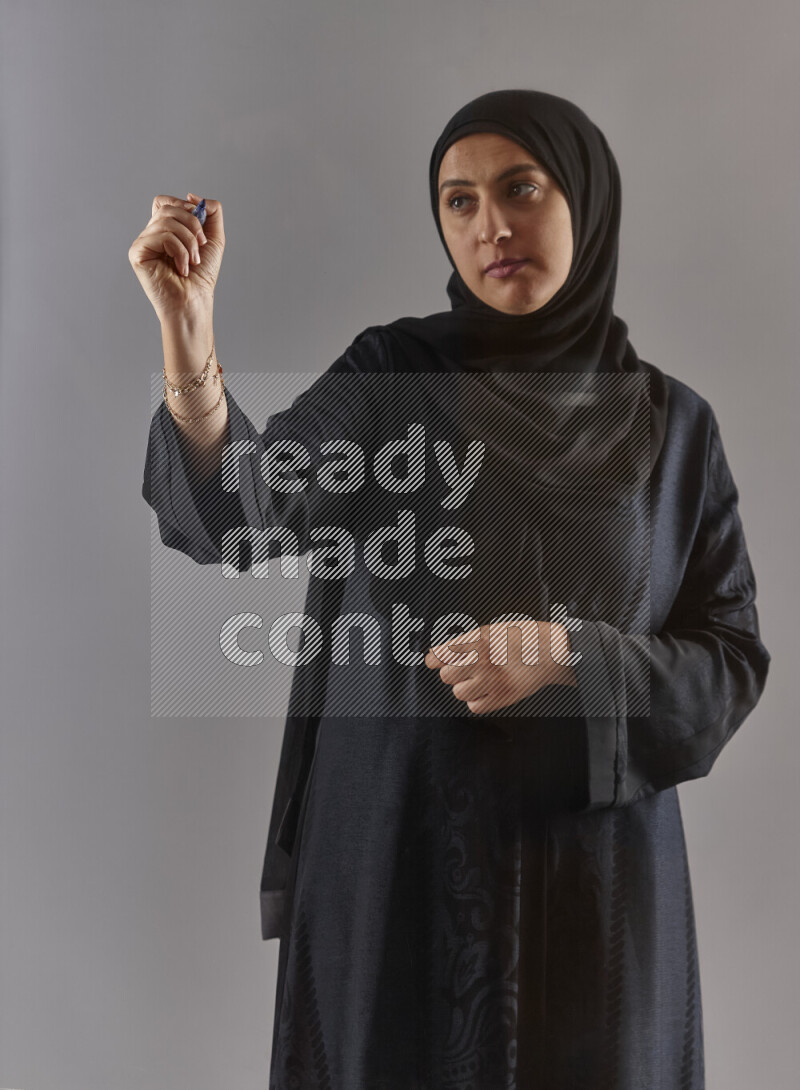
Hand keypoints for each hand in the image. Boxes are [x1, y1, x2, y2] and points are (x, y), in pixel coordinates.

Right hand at [128, 192, 224, 322]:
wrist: (195, 301)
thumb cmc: (202, 276)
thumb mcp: (214, 238)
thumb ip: (211, 212)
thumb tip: (192, 196)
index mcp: (165, 230)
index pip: (165, 202)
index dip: (183, 207)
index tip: (199, 226)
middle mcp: (151, 234)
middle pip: (167, 207)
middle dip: (192, 225)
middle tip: (200, 247)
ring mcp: (143, 243)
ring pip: (166, 220)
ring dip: (188, 241)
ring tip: (192, 261)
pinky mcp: (137, 252)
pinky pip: (161, 235)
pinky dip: (179, 251)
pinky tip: (181, 268)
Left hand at [424, 619, 576, 713]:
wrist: (550, 651)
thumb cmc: (522, 638)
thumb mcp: (490, 630)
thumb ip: (463, 641)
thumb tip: (436, 653)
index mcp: (478, 641)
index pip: (441, 654)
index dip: (435, 659)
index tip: (434, 661)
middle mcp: (482, 661)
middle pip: (446, 676)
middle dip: (452, 672)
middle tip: (466, 668)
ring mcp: (492, 681)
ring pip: (458, 693)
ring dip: (465, 687)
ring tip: (480, 679)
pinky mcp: (502, 697)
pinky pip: (474, 706)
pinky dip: (478, 700)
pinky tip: (488, 689)